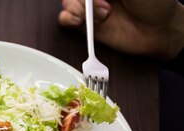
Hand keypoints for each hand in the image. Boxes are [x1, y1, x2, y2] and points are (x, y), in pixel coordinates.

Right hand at [58, 0, 183, 58]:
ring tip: (97, 15)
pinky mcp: (86, 26)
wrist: (159, 33)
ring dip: (75, 8)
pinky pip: (67, 20)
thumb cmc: (155, 5)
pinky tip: (78, 21)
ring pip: (68, 3)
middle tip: (104, 5)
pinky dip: (67, 19)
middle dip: (82, 0)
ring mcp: (90, 9)